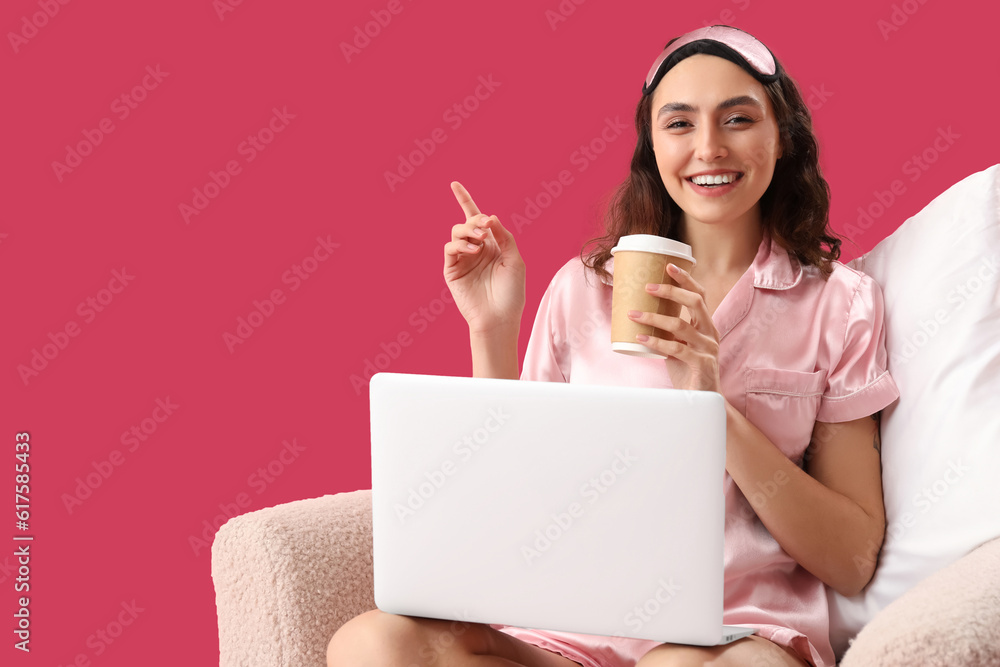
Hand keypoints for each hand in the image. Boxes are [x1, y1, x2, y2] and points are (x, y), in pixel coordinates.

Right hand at [443, 181, 525, 334]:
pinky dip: (460, 245)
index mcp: (492, 245)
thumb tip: (490, 217)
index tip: (454, 184)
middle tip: (486, 227)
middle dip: (476, 219)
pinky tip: (473, 251)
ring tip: (479, 242)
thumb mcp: (515, 259)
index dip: (465, 200)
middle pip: (468, 222)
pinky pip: (450, 249)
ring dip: (468, 231)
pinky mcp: (452, 270)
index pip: (477, 219)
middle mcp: (476, 250)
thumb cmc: (511, 293)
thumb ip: (504, 236)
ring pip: (456, 232)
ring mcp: (463, 260)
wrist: (499, 317)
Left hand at [628, 263, 721, 392]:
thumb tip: (638, 313)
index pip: (699, 295)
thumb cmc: (687, 371)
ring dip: (654, 317)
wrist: (702, 400)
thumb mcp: (678, 345)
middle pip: (695, 302)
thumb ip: (667, 331)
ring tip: (633, 314)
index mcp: (705, 325)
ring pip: (680, 325)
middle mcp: (710, 333)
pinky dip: (655, 342)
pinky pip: (675, 348)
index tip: (668, 266)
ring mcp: (707, 348)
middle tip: (647, 287)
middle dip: (671, 290)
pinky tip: (640, 338)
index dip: (686, 279)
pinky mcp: (701, 364)